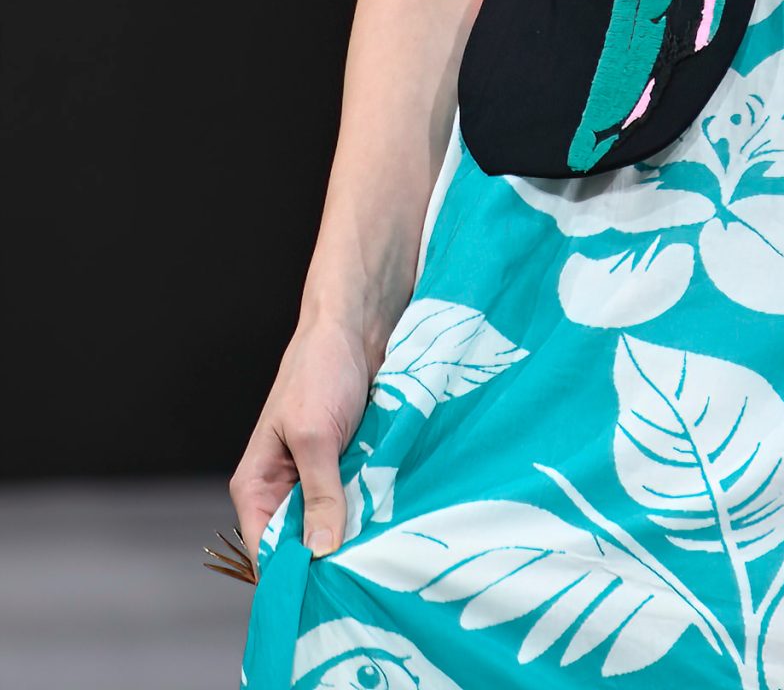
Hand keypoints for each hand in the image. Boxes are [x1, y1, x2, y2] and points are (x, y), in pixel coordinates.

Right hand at [230, 314, 374, 562]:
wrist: (355, 326)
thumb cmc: (321, 371)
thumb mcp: (316, 436)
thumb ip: (319, 495)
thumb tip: (320, 554)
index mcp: (256, 486)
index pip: (265, 551)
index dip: (293, 574)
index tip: (327, 593)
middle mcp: (282, 490)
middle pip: (300, 545)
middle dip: (329, 556)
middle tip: (362, 571)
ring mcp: (316, 480)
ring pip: (332, 526)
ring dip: (355, 532)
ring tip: (381, 546)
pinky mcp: (346, 468)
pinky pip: (356, 502)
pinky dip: (371, 508)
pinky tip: (391, 519)